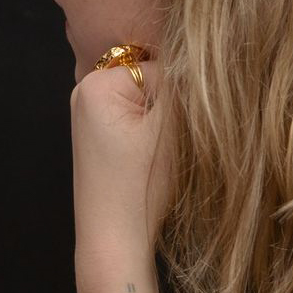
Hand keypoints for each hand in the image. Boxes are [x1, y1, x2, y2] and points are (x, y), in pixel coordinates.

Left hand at [70, 52, 170, 264]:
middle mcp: (86, 90)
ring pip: (148, 100)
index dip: (183, 97)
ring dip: (162, 121)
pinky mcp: (99, 134)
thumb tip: (207, 51)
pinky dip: (150, 134)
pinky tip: (147, 160)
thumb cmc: (140, 187)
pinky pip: (137, 118)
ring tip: (156, 155)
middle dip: (170, 106)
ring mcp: (89, 113)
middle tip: (163, 145)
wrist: (114, 241)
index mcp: (97, 82)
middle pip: (153, 79)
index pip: (164, 65)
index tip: (177, 131)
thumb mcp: (171, 126)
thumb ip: (187, 82)